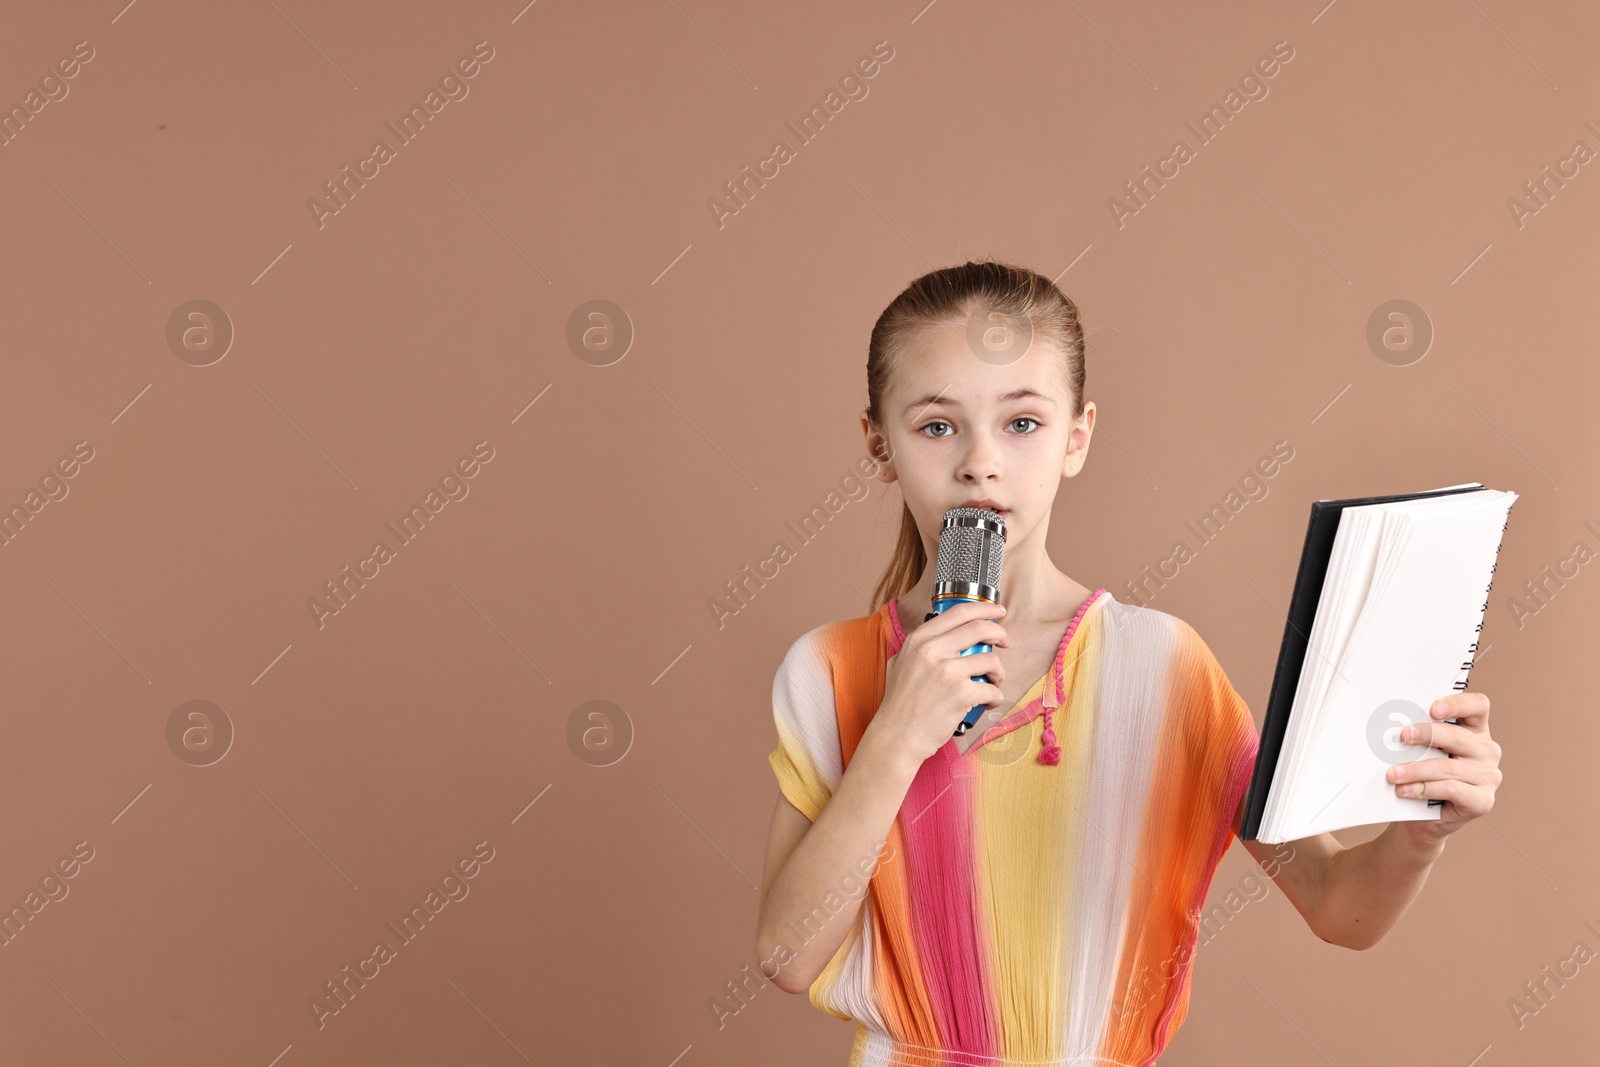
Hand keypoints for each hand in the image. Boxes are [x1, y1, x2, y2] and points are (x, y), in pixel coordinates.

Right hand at [868, 600, 1008, 766]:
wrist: (896, 735)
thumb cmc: (899, 703)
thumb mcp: (900, 663)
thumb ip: (919, 647)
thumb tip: (941, 635)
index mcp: (920, 639)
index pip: (959, 612)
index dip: (984, 608)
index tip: (997, 612)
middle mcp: (933, 650)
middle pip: (980, 628)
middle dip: (1000, 633)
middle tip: (1004, 642)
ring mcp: (948, 671)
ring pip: (991, 660)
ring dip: (999, 672)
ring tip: (993, 682)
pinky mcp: (961, 694)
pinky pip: (992, 690)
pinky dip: (995, 697)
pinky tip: (987, 703)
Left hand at [1386, 691, 1501, 844]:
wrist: (1422, 816)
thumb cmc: (1421, 775)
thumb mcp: (1422, 751)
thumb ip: (1420, 736)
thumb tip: (1397, 725)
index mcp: (1475, 730)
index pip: (1478, 706)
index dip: (1458, 703)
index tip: (1433, 709)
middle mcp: (1487, 751)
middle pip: (1458, 737)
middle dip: (1427, 735)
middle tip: (1402, 737)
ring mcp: (1489, 777)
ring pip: (1449, 767)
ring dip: (1416, 770)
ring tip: (1393, 774)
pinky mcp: (1483, 801)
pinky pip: (1451, 790)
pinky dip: (1424, 789)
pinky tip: (1405, 790)